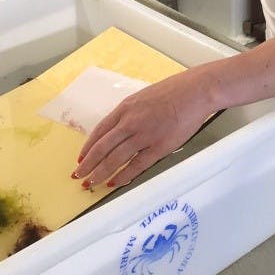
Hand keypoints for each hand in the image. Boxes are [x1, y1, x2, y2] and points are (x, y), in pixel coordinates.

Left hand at [71, 69, 211, 188]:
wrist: (195, 91)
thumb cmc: (174, 91)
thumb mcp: (143, 97)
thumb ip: (131, 113)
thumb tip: (121, 129)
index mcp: (125, 108)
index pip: (99, 131)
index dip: (88, 148)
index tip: (80, 159)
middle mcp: (130, 122)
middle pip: (102, 148)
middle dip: (88, 165)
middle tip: (79, 176)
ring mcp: (144, 135)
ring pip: (115, 159)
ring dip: (101, 173)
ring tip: (91, 184)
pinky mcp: (159, 147)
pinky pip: (136, 165)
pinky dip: (123, 176)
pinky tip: (114, 183)